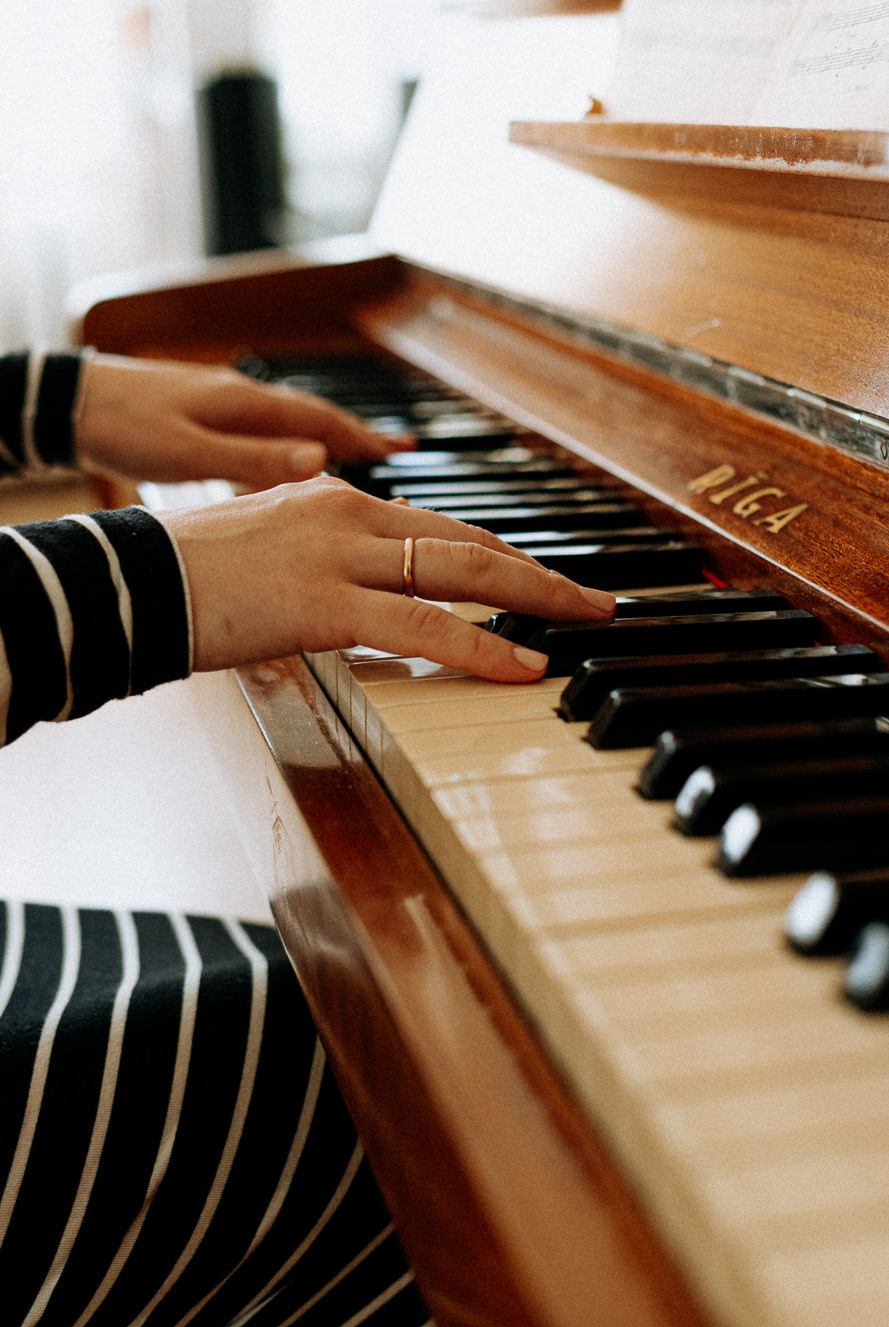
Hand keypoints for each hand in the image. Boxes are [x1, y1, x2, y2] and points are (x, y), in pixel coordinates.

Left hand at [75, 354, 403, 487]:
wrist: (70, 402)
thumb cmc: (123, 426)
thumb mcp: (190, 451)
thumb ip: (255, 458)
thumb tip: (320, 460)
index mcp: (247, 404)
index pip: (324, 420)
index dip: (367, 438)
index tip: (405, 451)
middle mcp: (243, 397)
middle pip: (316, 418)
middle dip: (359, 435)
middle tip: (398, 454)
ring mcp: (224, 403)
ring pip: (292, 423)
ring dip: (329, 439)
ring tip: (358, 458)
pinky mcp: (205, 415)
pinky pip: (267, 430)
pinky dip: (293, 443)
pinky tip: (292, 459)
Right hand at [161, 477, 615, 679]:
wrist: (128, 579)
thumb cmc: (191, 575)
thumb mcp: (272, 553)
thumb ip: (329, 567)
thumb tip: (370, 599)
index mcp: (337, 499)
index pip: (441, 526)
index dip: (500, 554)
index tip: (540, 577)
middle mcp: (350, 512)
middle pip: (470, 540)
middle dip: (541, 571)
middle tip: (594, 598)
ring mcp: (341, 553)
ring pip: (464, 571)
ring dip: (536, 596)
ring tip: (586, 619)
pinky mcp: (327, 601)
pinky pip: (424, 625)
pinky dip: (482, 645)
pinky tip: (525, 665)